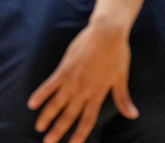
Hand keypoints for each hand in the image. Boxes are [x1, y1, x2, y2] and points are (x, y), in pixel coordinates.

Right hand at [27, 23, 136, 142]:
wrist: (106, 33)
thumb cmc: (117, 54)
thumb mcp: (121, 78)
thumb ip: (122, 99)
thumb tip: (133, 115)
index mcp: (97, 95)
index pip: (87, 120)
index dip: (79, 134)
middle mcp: (82, 91)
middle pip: (68, 115)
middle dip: (58, 131)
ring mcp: (71, 80)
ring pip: (56, 103)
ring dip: (47, 116)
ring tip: (39, 127)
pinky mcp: (64, 69)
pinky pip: (49, 85)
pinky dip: (41, 94)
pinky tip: (32, 103)